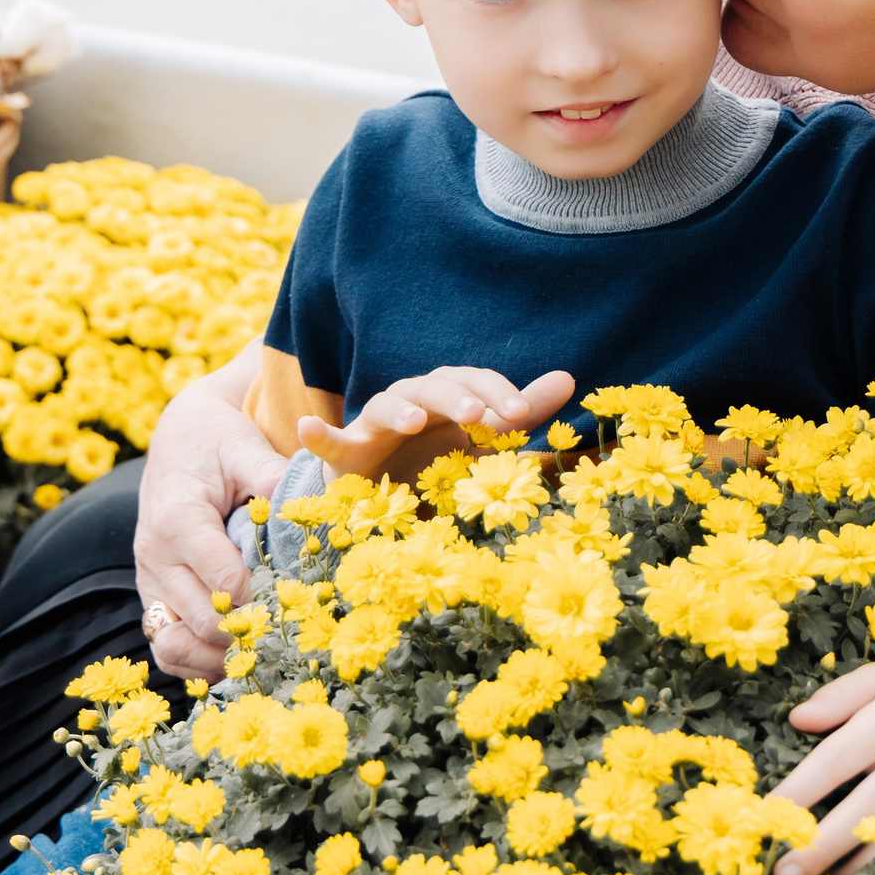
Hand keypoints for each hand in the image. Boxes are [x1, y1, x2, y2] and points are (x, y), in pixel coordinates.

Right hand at [133, 341, 286, 679]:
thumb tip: (314, 509)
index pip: (226, 581)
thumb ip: (274, 478)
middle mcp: (155, 555)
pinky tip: (234, 654)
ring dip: (222, 654)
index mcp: (179, 519)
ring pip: (179, 643)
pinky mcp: (151, 594)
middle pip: (205, 619)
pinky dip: (196, 660)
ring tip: (264, 648)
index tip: (304, 601)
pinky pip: (164, 645)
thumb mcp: (245, 447)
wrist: (178, 437)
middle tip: (294, 631)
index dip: (268, 598)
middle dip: (252, 631)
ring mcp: (148, 579)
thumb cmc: (216, 440)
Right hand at [296, 367, 574, 478]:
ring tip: (414, 420)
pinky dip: (316, 434)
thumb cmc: (435, 463)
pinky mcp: (344, 455)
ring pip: (385, 404)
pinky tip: (305, 428)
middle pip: (432, 385)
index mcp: (447, 400)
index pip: (472, 382)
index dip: (496, 393)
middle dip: (456, 397)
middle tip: (479, 416)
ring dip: (399, 409)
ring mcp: (374, 428)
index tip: (522, 415)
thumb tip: (569, 379)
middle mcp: (411, 404)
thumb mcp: (482, 442)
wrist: (380, 495)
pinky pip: (327, 441)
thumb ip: (520, 412)